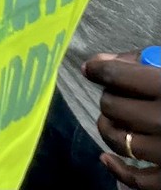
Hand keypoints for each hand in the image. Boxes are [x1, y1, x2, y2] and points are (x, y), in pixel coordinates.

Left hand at [86, 53, 160, 185]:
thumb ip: (145, 63)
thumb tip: (101, 60)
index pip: (117, 75)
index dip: (99, 69)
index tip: (92, 68)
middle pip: (113, 106)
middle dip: (109, 98)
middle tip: (115, 96)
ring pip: (119, 139)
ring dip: (109, 128)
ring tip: (112, 120)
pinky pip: (136, 180)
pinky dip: (117, 169)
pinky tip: (107, 156)